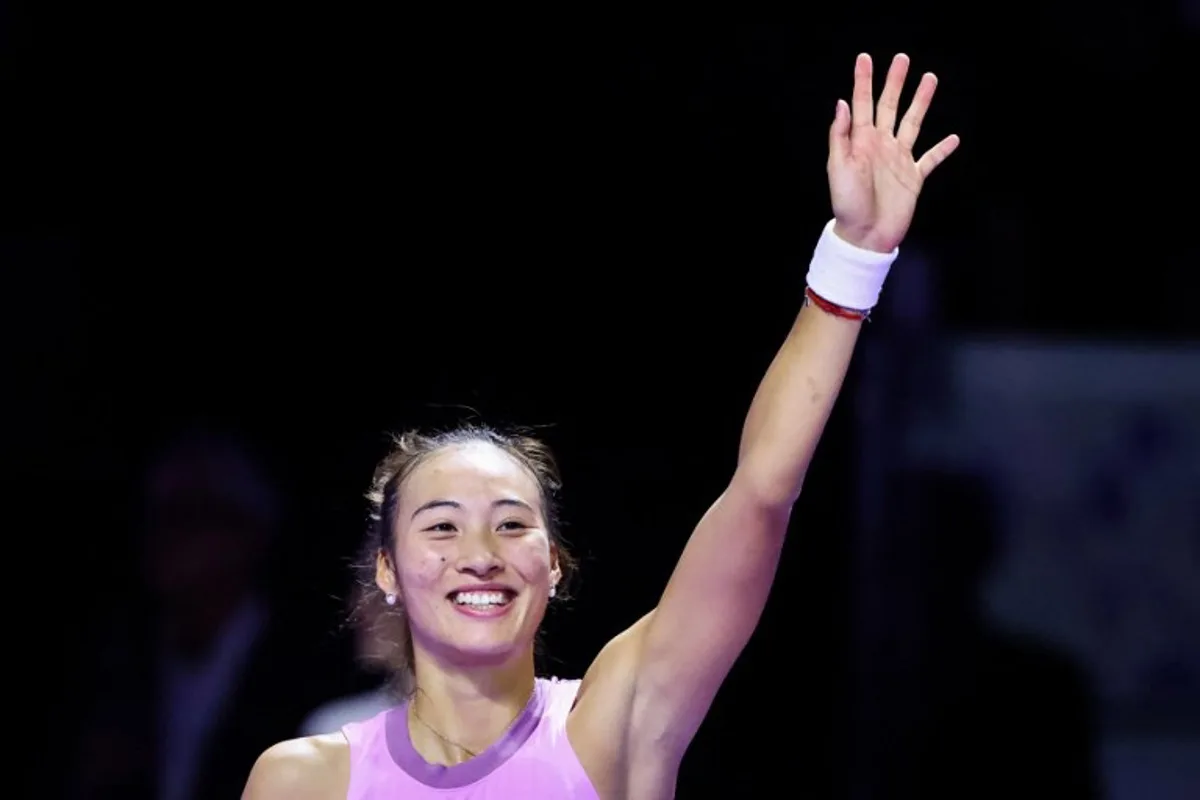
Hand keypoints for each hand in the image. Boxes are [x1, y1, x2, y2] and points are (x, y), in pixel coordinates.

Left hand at [827, 53, 959, 252]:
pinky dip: (943, 149)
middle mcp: (881, 146)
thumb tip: (843, 103)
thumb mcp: (837, 168)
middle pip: (890, 106)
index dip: (864, 81)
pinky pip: (931, 159)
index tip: (865, 58)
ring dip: (921, 102)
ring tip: (930, 79)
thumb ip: (840, 136)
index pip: (862, 104)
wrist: (865, 236)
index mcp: (861, 142)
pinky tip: (954, 138)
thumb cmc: (847, 205)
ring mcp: (899, 160)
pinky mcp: (913, 178)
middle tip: (902, 59)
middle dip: (895, 82)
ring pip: (913, 123)